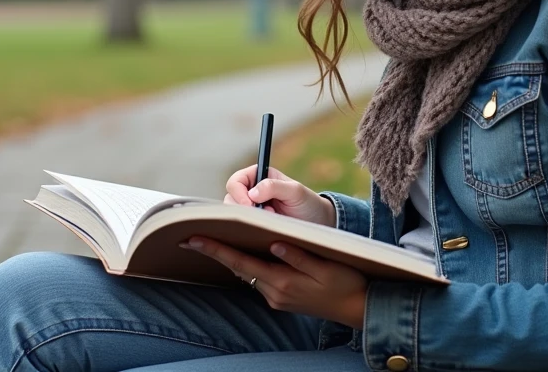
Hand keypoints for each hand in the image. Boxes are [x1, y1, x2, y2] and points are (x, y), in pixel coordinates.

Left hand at [180, 236, 366, 328]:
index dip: (216, 249)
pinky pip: (258, 278)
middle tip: (189, 238)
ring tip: (211, 241)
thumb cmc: (345, 284)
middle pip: (238, 268)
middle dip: (215, 252)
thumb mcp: (325, 267)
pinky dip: (247, 265)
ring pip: (247, 273)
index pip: (241, 263)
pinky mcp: (282, 298)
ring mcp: (277, 297)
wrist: (358, 309)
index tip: (193, 239)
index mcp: (282, 282)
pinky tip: (242, 254)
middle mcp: (275, 292)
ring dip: (230, 258)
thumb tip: (275, 244)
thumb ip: (298, 257)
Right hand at [224, 165, 335, 225]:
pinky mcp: (254, 226)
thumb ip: (274, 187)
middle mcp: (252, 192)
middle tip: (264, 215)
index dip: (239, 193)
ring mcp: (252, 210)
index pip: (236, 181)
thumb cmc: (308, 203)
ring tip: (270, 221)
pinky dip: (249, 230)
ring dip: (248, 220)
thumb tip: (252, 193)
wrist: (319, 224)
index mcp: (259, 176)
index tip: (250, 205)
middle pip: (230, 198)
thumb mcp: (295, 191)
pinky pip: (242, 228)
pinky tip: (264, 231)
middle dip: (243, 209)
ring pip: (235, 215)